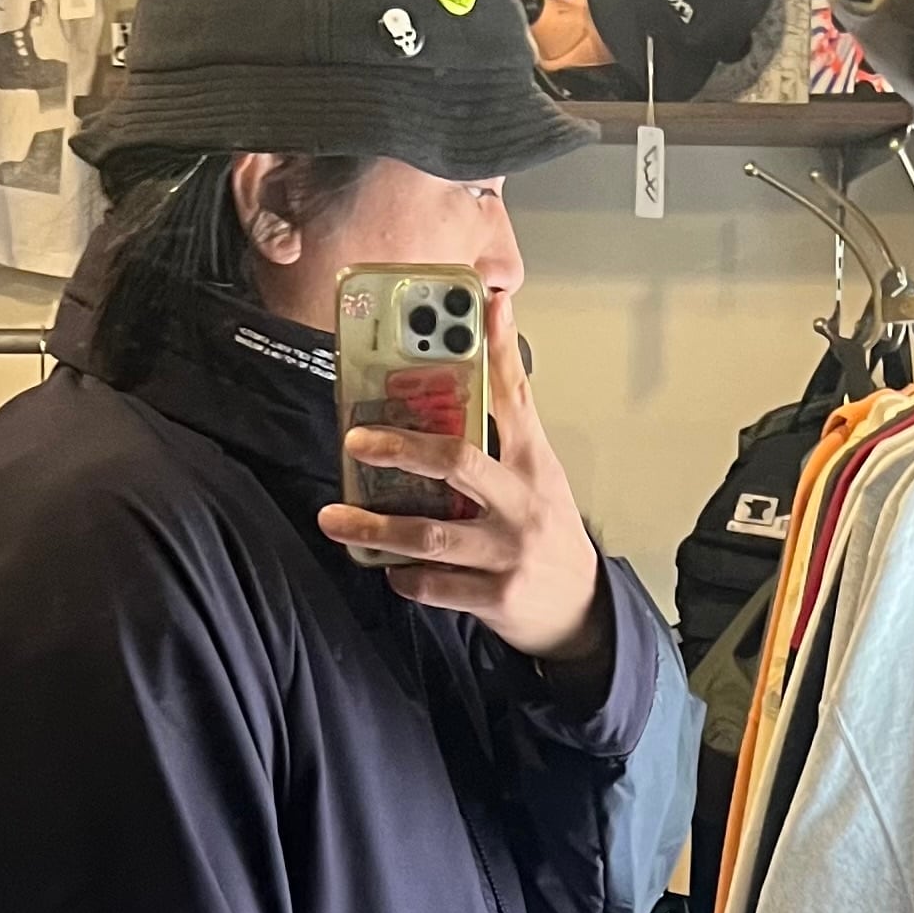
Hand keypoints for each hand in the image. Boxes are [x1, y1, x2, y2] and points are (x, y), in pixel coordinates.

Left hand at [320, 288, 611, 673]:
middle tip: (355, 440)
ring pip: (432, 535)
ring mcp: (509, 553)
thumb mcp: (538, 471)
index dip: (499, 349)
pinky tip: (385, 567)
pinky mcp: (496, 598)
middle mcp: (521, 504)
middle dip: (402, 448)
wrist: (579, 607)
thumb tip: (481, 362)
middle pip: (459, 463)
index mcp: (533, 464)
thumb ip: (506, 422)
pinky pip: (435, 586)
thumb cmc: (546, 528)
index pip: (515, 395)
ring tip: (335, 519)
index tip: (482, 305)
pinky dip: (404, 577)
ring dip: (377, 527)